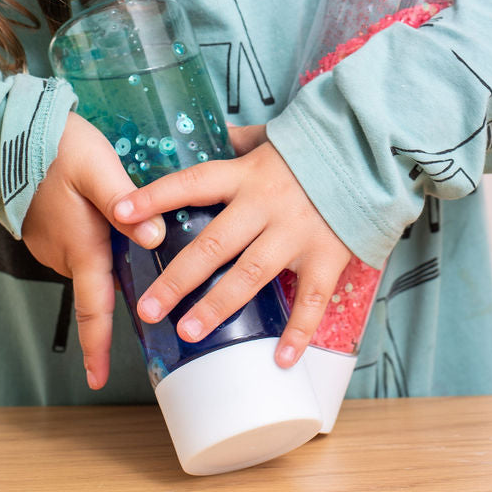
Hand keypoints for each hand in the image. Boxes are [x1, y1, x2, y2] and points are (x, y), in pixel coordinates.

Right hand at [22, 112, 164, 390]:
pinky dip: (90, 230)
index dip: (98, 347)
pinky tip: (95, 203)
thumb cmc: (52, 147)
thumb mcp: (97, 169)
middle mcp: (63, 254)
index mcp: (80, 248)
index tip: (98, 379)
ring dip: (104, 242)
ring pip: (90, 255)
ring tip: (114, 208)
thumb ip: (125, 204)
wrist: (3, 132)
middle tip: (137, 233)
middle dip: (120, 266)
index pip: (94, 310)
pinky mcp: (43, 228)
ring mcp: (49, 242)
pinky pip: (75, 240)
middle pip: (102, 277)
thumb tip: (156, 240)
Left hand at [112, 138, 350, 368]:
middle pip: (214, 244)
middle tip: (148, 307)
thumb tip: (215, 133)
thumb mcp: (272, 139)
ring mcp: (297, 234)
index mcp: (247, 176)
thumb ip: (241, 143)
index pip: (192, 184)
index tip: (119, 213)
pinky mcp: (328, 256)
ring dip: (218, 306)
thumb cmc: (315, 149)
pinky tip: (279, 358)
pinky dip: (298, 332)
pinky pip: (311, 301)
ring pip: (251, 275)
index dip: (155, 198)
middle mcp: (266, 206)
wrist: (371, 152)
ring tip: (188, 331)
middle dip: (178, 278)